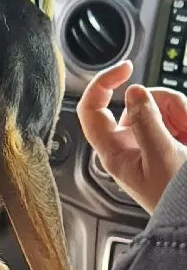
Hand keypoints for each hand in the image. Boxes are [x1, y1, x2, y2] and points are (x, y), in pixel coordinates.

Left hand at [77, 61, 186, 212]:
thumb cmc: (174, 200)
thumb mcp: (162, 156)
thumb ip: (147, 120)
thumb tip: (133, 91)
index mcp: (114, 152)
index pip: (91, 109)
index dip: (102, 83)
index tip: (125, 69)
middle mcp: (129, 144)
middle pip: (138, 102)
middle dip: (166, 105)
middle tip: (182, 127)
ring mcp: (150, 142)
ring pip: (163, 106)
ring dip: (182, 115)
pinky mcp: (170, 141)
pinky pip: (178, 116)